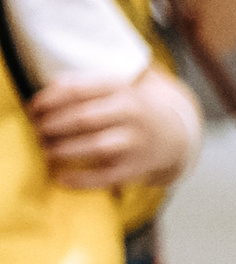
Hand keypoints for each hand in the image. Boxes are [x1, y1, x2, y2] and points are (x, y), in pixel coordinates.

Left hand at [27, 68, 201, 188]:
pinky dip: (82, 180)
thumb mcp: (115, 87)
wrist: (174, 134)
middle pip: (84, 118)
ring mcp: (136, 142)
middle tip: (38, 131)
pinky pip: (107, 176)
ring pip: (96, 147)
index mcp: (123, 89)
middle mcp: (133, 114)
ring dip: (64, 150)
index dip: (50, 100)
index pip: (79, 91)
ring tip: (46, 151)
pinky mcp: (137, 167)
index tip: (33, 108)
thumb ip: (84, 83)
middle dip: (53, 125)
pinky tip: (62, 177)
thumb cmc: (132, 108)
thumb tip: (52, 86)